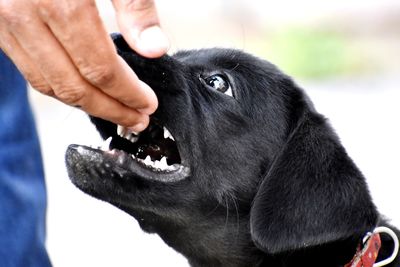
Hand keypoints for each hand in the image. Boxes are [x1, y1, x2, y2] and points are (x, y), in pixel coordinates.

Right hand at [0, 0, 168, 131]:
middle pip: (73, 85)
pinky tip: (82, 88)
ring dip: (84, 104)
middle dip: (109, 109)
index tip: (147, 104)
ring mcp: (3, 20)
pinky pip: (28, 67)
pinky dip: (58, 84)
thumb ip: (135, 7)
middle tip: (136, 119)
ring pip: (47, 83)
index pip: (101, 68)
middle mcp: (23, 13)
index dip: (127, 93)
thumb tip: (154, 48)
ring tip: (114, 111)